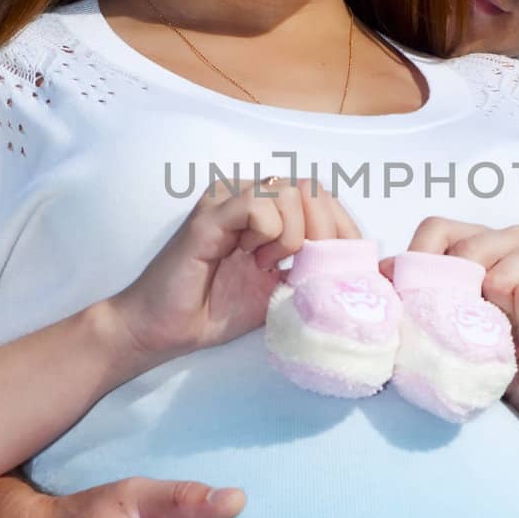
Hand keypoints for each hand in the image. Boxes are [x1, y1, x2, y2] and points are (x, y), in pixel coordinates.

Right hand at [107, 176, 360, 369]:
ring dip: (292, 234)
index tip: (336, 266)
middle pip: (311, 188)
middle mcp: (248, 196)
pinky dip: (268, 233)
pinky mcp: (210, 215)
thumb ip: (309, 268)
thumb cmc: (215, 309)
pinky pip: (258, 204)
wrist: (165, 329)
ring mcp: (228, 200)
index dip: (341, 228)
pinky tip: (252, 257)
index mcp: (267, 210)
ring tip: (269, 262)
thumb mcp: (279, 289)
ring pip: (289, 192)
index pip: (321, 197)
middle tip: (302, 266)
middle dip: (323, 231)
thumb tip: (353, 267)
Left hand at [384, 218, 518, 410]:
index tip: (422, 301)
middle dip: (466, 297)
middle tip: (482, 323)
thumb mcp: (442, 321)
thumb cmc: (489, 350)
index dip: (422, 260)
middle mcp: (509, 237)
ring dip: (502, 312)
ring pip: (502, 274)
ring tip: (510, 325)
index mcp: (476, 239)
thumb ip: (413, 292)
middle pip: (469, 248)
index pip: (437, 228)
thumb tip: (380, 271)